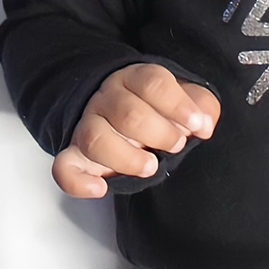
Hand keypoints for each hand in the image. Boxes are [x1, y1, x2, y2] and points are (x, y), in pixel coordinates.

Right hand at [53, 63, 219, 198]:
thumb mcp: (185, 99)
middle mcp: (107, 99)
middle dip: (159, 133)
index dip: (177, 104)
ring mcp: (88, 125)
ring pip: (95, 138)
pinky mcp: (76, 154)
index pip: (151, 82)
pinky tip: (101, 189)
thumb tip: (204, 124)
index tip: (197, 124)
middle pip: (127, 112)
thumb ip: (201, 106)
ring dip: (126, 157)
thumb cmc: (158, 108)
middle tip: (176, 145)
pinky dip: (79, 182)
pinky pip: (64, 167)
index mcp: (134, 79)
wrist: (121, 109)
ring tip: (150, 166)